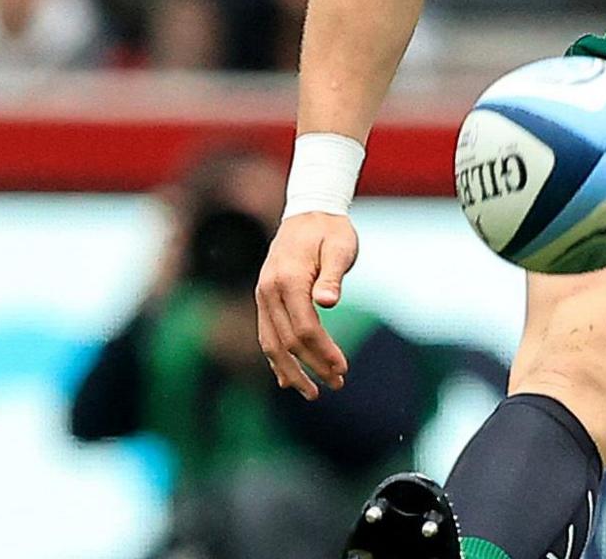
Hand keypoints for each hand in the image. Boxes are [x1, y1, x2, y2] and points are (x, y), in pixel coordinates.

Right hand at [255, 212, 357, 399]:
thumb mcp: (340, 247)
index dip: (323, 352)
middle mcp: (269, 291)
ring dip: (290, 371)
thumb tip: (328, 302)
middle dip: (311, 367)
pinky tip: (286, 378)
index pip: (304, 328)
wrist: (309, 212)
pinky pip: (267, 334)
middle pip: (287, 341)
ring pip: (271, 343)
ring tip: (311, 392)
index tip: (342, 369)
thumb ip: (333, 275)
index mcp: (288, 280)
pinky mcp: (265, 298)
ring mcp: (263, 296)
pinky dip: (276, 358)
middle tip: (336, 385)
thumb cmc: (331, 231)